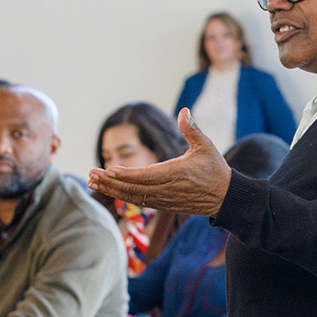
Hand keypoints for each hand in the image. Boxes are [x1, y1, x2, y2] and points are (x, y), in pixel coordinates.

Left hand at [87, 109, 231, 217]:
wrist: (225, 198)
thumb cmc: (215, 170)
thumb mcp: (206, 146)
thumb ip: (192, 129)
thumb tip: (183, 111)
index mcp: (176, 174)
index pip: (145, 176)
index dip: (125, 175)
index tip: (108, 170)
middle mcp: (167, 190)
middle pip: (133, 189)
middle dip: (110, 183)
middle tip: (91, 175)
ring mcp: (164, 200)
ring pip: (133, 197)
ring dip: (112, 191)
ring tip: (94, 183)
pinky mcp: (164, 205)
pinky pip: (140, 202)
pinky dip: (123, 196)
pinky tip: (110, 190)